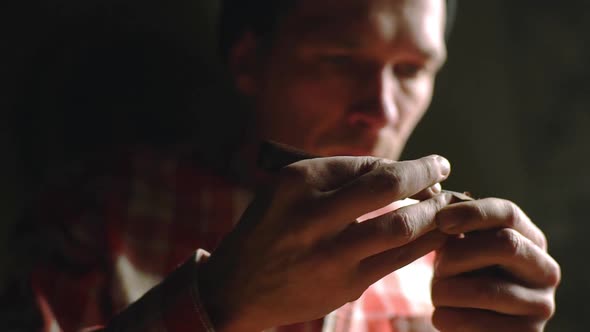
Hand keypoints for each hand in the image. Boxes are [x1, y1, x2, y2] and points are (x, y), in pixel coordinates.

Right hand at [198, 155, 452, 330]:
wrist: (237, 287)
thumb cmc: (266, 230)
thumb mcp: (285, 191)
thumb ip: (331, 179)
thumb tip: (392, 174)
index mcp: (297, 181)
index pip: (364, 164)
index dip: (399, 163)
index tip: (420, 165)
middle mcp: (313, 214)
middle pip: (386, 185)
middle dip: (424, 173)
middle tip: (443, 168)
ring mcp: (330, 253)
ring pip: (400, 226)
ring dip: (432, 212)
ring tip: (447, 205)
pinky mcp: (344, 285)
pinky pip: (397, 260)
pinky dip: (423, 244)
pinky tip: (436, 235)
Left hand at [432, 198, 560, 331]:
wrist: (474, 325)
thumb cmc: (462, 276)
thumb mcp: (460, 246)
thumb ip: (453, 222)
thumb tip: (430, 192)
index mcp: (531, 239)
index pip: (508, 212)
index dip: (472, 212)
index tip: (440, 219)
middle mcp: (546, 271)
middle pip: (504, 244)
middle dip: (458, 254)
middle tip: (437, 266)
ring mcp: (541, 306)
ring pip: (486, 289)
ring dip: (446, 289)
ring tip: (438, 291)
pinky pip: (475, 323)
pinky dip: (446, 317)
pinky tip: (442, 314)